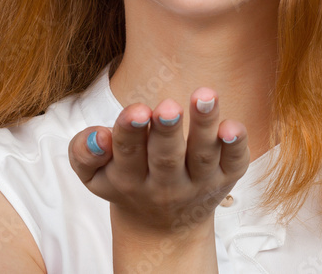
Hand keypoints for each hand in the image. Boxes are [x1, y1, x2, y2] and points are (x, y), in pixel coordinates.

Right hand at [68, 88, 248, 239]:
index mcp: (129, 178)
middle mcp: (165, 184)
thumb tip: (100, 135)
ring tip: (205, 95)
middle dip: (167, 131)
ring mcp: (198, 183)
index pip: (127, 153)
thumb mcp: (93, 176)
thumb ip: (84, 152)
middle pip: (166, 157)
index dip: (131, 131)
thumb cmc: (124, 183)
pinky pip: (234, 163)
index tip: (137, 110)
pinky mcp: (226, 180)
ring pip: (203, 156)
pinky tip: (234, 125)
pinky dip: (236, 146)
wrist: (162, 227)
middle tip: (168, 107)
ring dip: (204, 126)